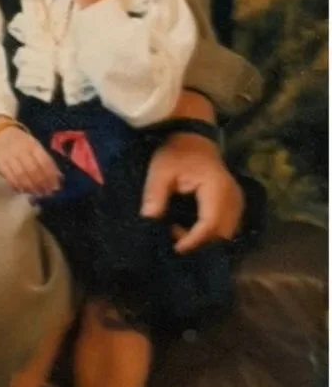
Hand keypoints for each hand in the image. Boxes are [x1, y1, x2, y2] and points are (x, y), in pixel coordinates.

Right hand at [0, 126, 61, 196]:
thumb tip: (60, 179)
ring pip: (21, 175)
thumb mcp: (36, 148)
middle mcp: (21, 150)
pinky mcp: (0, 163)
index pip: (44, 161)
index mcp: (33, 145)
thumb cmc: (23, 144)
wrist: (1, 135)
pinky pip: (9, 177)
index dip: (51, 176)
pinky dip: (17, 186)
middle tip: (47, 193)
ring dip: (30, 187)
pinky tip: (23, 190)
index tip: (56, 187)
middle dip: (41, 183)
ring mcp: (9, 156)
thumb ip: (47, 162)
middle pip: (33, 169)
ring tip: (36, 193)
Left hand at [141, 132, 244, 254]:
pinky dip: (210, 234)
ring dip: (205, 240)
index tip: (175, 248)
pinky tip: (189, 230)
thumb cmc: (176, 153)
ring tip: (179, 232)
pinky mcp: (234, 204)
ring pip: (226, 233)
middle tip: (174, 242)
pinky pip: (226, 227)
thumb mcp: (160, 171)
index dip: (194, 240)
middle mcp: (233, 198)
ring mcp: (237, 202)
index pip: (210, 224)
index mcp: (217, 189)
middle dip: (200, 244)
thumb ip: (155, 194)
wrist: (193, 138)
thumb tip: (149, 219)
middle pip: (222, 233)